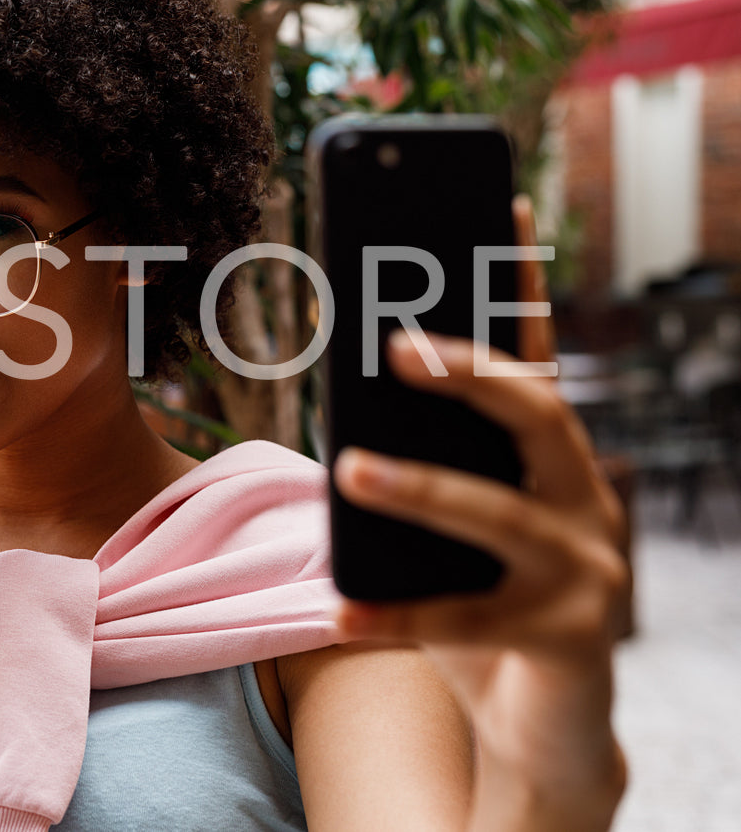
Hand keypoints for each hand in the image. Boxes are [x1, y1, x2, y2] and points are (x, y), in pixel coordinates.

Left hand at [331, 196, 626, 823]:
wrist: (541, 724)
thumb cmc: (482, 601)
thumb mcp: (448, 528)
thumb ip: (418, 468)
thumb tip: (343, 415)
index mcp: (551, 456)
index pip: (537, 354)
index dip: (520, 280)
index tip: (501, 201)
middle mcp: (582, 496)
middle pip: (537, 412)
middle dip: (470, 373)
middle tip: (396, 347)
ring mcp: (588, 568)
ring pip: (500, 514)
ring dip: (421, 489)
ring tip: (349, 471)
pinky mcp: (572, 637)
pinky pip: (468, 622)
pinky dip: (397, 615)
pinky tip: (337, 610)